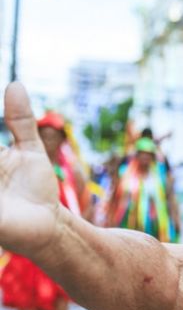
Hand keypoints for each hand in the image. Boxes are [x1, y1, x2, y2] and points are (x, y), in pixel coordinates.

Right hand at [0, 83, 61, 254]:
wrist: (50, 225)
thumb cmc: (35, 189)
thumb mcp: (30, 151)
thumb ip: (20, 120)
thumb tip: (15, 84)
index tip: (1, 150)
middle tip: (4, 165)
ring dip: (0, 177)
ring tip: (5, 180)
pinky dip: (1, 194)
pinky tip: (5, 187)